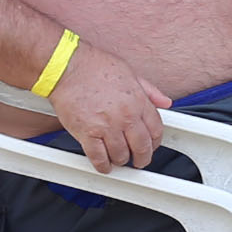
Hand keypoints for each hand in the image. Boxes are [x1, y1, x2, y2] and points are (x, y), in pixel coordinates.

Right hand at [46, 41, 171, 173]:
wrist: (67, 66)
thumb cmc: (94, 66)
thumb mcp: (129, 72)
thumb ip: (149, 90)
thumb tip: (164, 101)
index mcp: (137, 101)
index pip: (156, 130)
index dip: (155, 142)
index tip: (150, 146)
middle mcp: (125, 116)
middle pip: (141, 148)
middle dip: (142, 158)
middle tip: (138, 161)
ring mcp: (106, 126)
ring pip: (121, 155)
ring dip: (121, 160)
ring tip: (118, 159)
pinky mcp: (87, 133)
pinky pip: (98, 158)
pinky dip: (102, 165)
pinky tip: (103, 164)